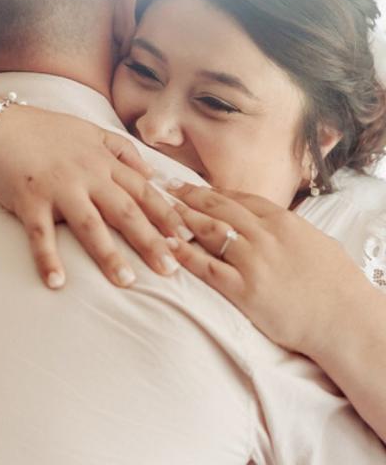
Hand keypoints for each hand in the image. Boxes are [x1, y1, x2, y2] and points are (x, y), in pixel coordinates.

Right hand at [0, 106, 190, 288]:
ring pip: (89, 225)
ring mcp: (57, 188)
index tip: (187, 239)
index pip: (143, 191)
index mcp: (101, 160)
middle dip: (150, 241)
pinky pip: (40, 234)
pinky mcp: (28, 200)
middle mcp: (85, 174)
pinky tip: (57, 283)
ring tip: (126, 281)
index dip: (166, 215)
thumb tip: (151, 173)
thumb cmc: (42, 131)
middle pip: (125, 211)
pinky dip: (48, 259)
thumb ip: (121, 150)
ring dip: (108, 255)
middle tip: (171, 269)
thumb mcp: (88, 131)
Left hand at [167, 183, 367, 356]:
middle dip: (189, 195)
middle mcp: (266, 236)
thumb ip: (289, 229)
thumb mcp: (317, 242)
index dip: (212, 191)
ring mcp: (253, 262)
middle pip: (219, 208)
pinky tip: (167, 246)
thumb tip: (272, 221)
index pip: (240, 198)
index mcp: (284, 222)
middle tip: (166, 187)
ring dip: (182, 218)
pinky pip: (207, 268)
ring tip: (161, 209)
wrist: (347, 321)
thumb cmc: (337, 285)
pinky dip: (185, 255)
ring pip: (209, 231)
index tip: (192, 185)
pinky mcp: (244, 290)